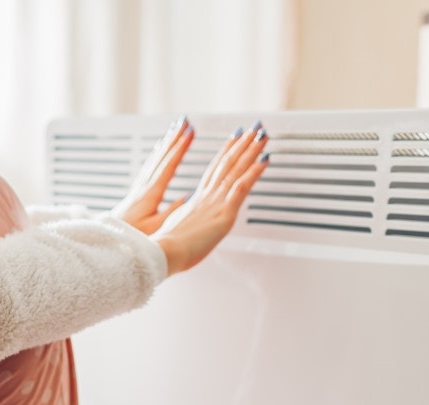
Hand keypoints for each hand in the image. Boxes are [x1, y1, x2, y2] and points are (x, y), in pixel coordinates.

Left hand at [112, 116, 194, 235]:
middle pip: (160, 157)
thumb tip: (188, 197)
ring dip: (165, 144)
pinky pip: (148, 168)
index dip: (180, 148)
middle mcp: (142, 187)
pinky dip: (156, 156)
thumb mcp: (156, 228)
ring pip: (153, 160)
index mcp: (149, 194)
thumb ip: (171, 212)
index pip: (167, 165)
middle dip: (173, 138)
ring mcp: (138, 190)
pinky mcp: (135, 195)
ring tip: (174, 131)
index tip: (190, 131)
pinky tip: (159, 154)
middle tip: (184, 122)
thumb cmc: (131, 239)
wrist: (109, 244)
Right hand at [153, 123, 268, 275]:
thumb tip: (187, 222)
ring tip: (261, 135)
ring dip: (251, 150)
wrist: (164, 251)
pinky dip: (255, 171)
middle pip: (226, 163)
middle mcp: (207, 197)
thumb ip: (185, 222)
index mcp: (196, 201)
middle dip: (241, 144)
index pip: (213, 171)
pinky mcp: (225, 213)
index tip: (233, 140)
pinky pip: (242, 186)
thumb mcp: (176, 230)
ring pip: (236, 169)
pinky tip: (265, 160)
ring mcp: (216, 202)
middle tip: (252, 129)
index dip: (224, 153)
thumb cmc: (167, 248)